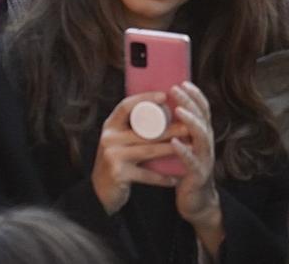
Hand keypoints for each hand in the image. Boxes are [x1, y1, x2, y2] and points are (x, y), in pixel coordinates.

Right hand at [90, 93, 183, 215]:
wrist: (99, 194)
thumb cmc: (117, 163)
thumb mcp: (118, 141)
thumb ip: (131, 128)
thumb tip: (158, 107)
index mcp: (110, 126)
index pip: (125, 106)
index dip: (144, 98)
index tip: (164, 95)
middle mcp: (109, 138)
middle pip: (144, 131)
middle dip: (169, 128)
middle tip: (189, 126)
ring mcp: (112, 156)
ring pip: (148, 150)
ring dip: (171, 149)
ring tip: (188, 147)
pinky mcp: (118, 174)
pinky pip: (145, 174)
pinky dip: (161, 177)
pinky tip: (175, 178)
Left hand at [167, 83, 224, 249]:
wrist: (195, 202)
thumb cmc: (184, 170)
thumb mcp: (184, 145)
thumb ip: (177, 129)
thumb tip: (156, 108)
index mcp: (203, 134)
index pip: (203, 109)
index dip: (195, 94)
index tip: (183, 82)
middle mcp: (207, 143)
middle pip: (202, 117)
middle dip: (190, 101)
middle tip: (175, 89)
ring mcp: (205, 158)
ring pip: (202, 135)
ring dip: (190, 121)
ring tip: (179, 110)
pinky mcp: (198, 174)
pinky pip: (192, 161)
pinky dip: (184, 150)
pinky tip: (175, 143)